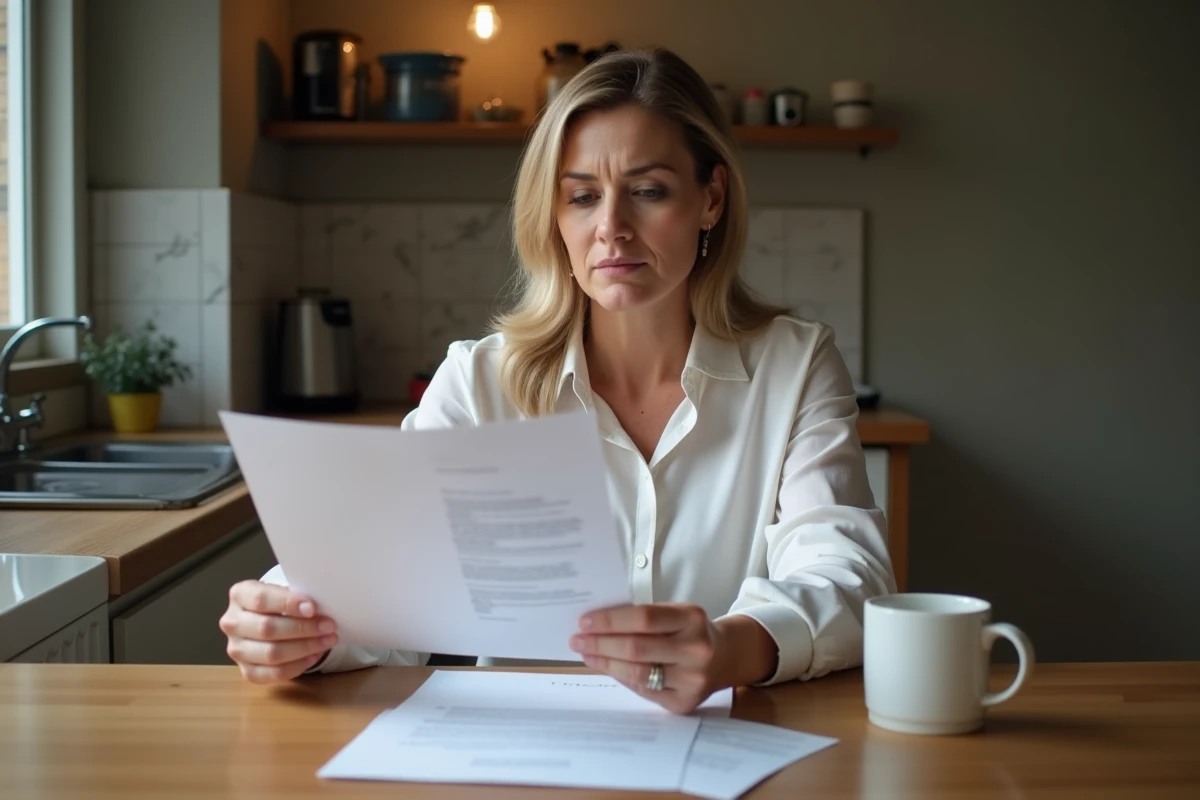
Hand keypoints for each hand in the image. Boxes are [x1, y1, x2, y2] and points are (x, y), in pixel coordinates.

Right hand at [219, 580, 338, 683]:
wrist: (266, 618)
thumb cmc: (280, 602)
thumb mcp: (284, 591)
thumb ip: (296, 596)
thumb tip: (320, 609)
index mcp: (239, 594)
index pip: (261, 599)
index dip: (288, 604)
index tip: (312, 608)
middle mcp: (232, 622)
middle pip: (267, 628)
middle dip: (303, 628)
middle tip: (329, 626)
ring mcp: (236, 649)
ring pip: (271, 653)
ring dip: (304, 648)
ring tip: (327, 640)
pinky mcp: (246, 671)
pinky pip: (273, 673)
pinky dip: (297, 666)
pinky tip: (314, 656)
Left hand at [569, 603, 725, 714]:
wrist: (725, 657)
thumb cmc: (689, 631)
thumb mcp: (676, 613)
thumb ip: (643, 618)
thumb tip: (596, 626)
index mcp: (692, 618)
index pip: (643, 618)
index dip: (610, 620)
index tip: (584, 621)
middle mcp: (696, 649)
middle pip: (636, 648)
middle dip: (600, 644)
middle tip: (577, 640)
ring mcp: (693, 679)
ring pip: (637, 673)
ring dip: (605, 663)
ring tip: (587, 655)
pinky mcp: (685, 702)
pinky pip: (644, 691)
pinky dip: (622, 678)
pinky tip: (608, 669)